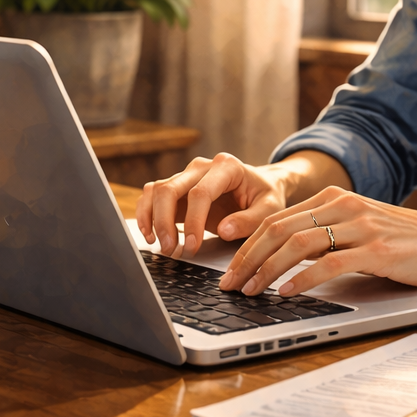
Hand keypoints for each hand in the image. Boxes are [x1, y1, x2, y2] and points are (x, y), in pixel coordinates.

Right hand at [135, 153, 294, 257]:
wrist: (261, 186)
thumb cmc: (266, 196)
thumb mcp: (270, 209)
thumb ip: (249, 220)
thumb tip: (223, 230)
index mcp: (227, 167)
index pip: (200, 192)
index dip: (192, 221)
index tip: (192, 245)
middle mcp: (202, 167)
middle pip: (170, 189)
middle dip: (165, 222)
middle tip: (171, 249)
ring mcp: (187, 175)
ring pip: (156, 191)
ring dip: (152, 219)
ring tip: (162, 246)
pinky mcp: (178, 188)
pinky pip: (153, 196)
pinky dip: (147, 214)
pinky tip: (150, 235)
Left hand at [217, 188, 416, 296]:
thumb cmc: (407, 243)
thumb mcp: (360, 232)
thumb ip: (326, 239)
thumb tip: (282, 263)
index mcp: (336, 199)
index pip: (278, 219)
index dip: (247, 245)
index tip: (230, 270)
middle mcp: (344, 206)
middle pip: (279, 229)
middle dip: (247, 259)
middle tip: (229, 285)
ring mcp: (361, 226)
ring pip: (298, 244)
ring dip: (266, 270)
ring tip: (250, 291)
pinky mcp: (377, 249)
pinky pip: (329, 263)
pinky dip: (302, 279)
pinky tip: (286, 292)